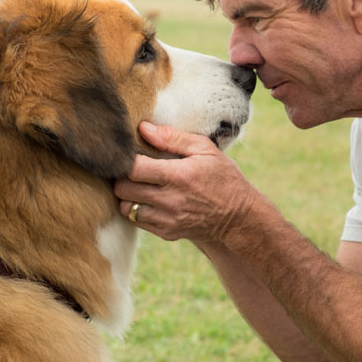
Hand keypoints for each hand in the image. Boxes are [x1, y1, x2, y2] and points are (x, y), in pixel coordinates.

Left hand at [114, 122, 257, 243]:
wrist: (238, 217)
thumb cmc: (223, 177)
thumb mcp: (206, 150)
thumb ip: (173, 137)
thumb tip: (144, 129)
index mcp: (178, 175)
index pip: (133, 169)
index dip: (126, 160)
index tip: (132, 155)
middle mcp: (170, 200)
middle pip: (123, 188)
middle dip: (123, 177)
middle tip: (133, 170)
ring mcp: (167, 219)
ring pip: (126, 207)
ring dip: (128, 196)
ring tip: (140, 186)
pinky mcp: (166, 232)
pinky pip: (137, 221)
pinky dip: (137, 210)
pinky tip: (149, 200)